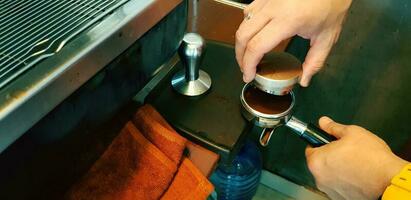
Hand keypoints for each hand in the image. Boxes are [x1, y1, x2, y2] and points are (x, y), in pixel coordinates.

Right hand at [235, 0, 351, 85]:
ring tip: (248, 55)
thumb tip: (304, 80)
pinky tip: (254, 35)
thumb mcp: (327, 38)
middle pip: (243, 36)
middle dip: (240, 56)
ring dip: (242, 42)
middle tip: (246, 69)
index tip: (248, 76)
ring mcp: (267, 0)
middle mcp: (273, 9)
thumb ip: (314, 62)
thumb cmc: (332, 6)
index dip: (248, 65)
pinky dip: (246, 26)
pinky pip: (249, 12)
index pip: (257, 46)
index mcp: (288, 21)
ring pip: (243, 23)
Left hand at [305, 117, 408, 199]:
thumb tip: (324, 122)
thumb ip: (333, 127)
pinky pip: (339, 186)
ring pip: (330, 176)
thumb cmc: (370, 157)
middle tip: (346, 151)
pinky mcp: (341, 198)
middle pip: (320, 163)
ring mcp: (330, 190)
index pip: (310, 148)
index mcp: (316, 161)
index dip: (321, 143)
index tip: (330, 142)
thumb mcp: (352, 133)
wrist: (388, 179)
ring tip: (355, 163)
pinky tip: (358, 175)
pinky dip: (345, 181)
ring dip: (337, 170)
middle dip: (330, 156)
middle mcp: (319, 178)